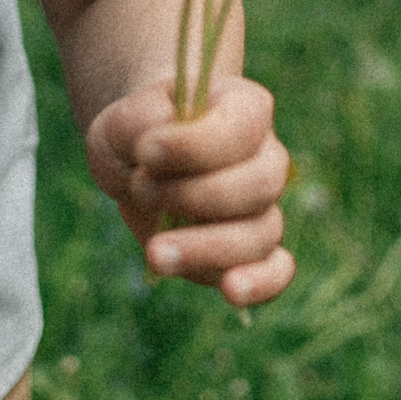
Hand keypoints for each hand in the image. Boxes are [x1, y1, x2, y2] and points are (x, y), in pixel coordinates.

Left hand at [84, 73, 295, 306]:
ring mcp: (262, 208)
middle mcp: (266, 158)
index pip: (240, 128)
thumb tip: (153, 152)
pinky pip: (275, 271)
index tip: (146, 151)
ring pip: (260, 234)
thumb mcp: (124, 117)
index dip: (196, 145)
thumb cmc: (138, 132)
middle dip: (196, 196)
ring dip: (207, 248)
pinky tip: (230, 290)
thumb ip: (138, 123)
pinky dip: (260, 284)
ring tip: (156, 254)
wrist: (139, 160)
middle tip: (142, 189)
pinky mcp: (251, 252)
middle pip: (259, 184)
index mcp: (245, 109)